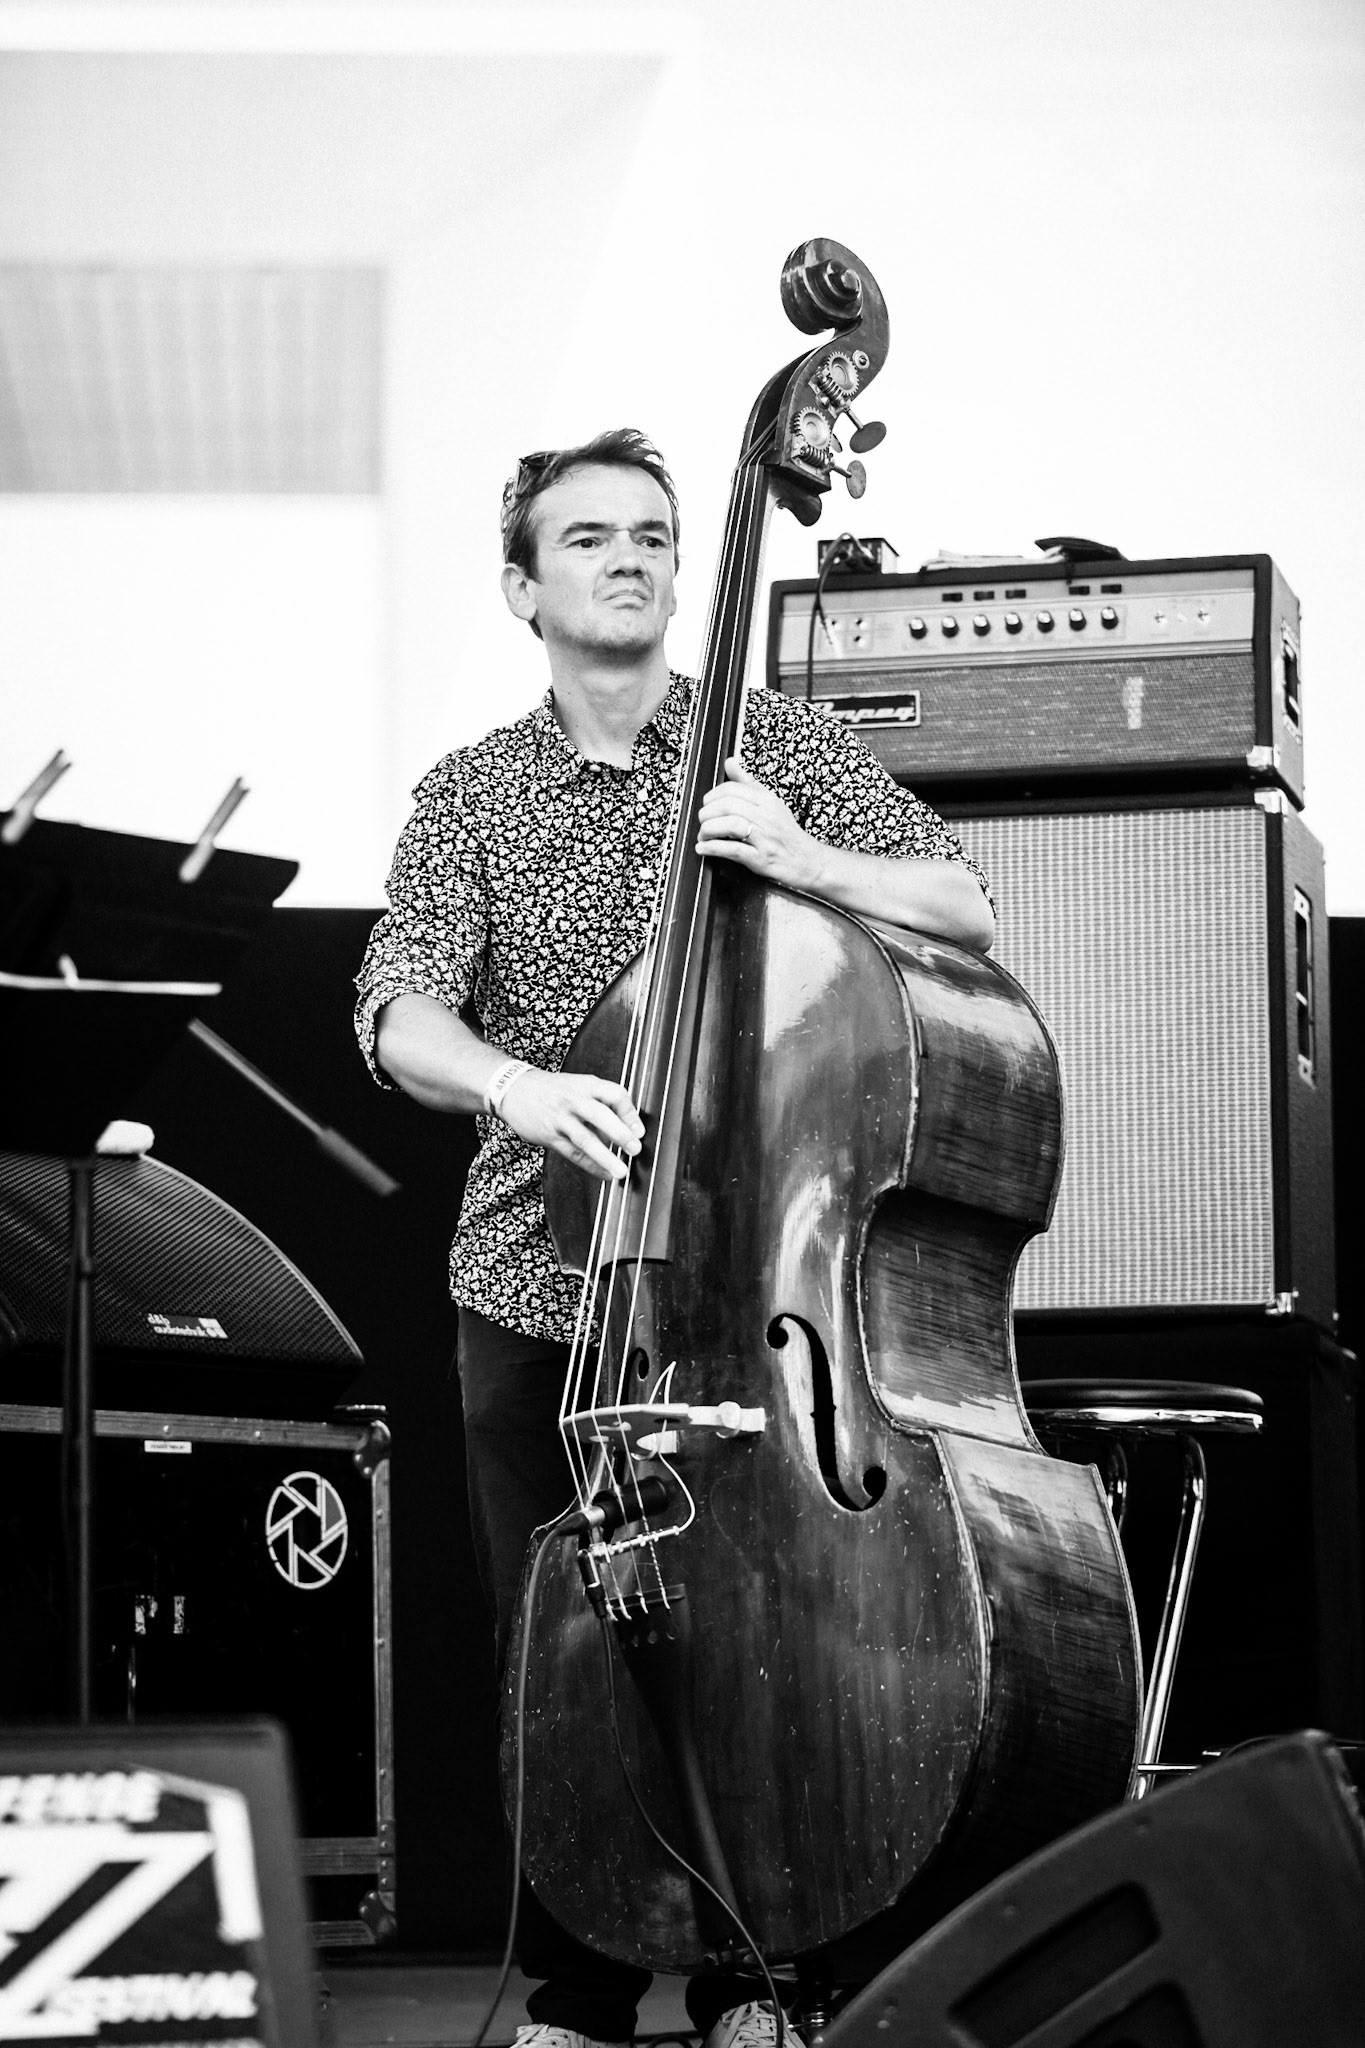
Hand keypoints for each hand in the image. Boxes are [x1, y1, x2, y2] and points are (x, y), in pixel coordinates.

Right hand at [498, 1066, 644, 1182]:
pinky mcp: (549, 1135)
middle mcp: (573, 1100)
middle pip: (600, 1115)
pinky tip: (603, 1174)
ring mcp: (560, 1118)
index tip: (639, 1131)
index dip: (630, 1113)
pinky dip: (590, 1166)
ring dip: (605, 1157)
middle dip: (620, 1133)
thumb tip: (625, 1131)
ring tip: (621, 1171)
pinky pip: (572, 1153)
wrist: (514, 1089)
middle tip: (635, 1149)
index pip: (615, 1094)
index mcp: (586, 1085)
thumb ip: (600, 1105)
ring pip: (585, 1139)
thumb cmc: (553, 1091)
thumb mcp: (578, 1086)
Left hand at [696, 758, 821, 891]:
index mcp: (767, 800)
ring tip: (703, 836)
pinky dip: (713, 848)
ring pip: (729, 825)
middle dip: (707, 814)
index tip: (707, 805)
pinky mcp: (761, 858)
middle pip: (727, 806)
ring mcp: (765, 838)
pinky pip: (733, 850)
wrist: (807, 860)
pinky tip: (703, 848)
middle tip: (703, 821)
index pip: (732, 789)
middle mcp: (766, 816)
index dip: (712, 796)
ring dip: (708, 830)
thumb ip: (748, 783)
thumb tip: (730, 762)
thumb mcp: (771, 803)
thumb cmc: (786, 832)